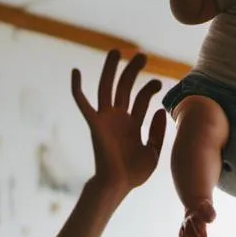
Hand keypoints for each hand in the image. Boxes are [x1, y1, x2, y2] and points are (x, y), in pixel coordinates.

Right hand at [71, 51, 166, 196]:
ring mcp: (106, 119)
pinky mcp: (94, 123)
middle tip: (142, 56)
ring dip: (110, 69)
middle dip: (132, 70)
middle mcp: (119, 118)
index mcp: (133, 124)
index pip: (141, 98)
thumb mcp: (153, 151)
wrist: (118, 185)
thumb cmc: (134, 173)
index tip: (159, 83)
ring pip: (106, 88)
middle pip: (125, 87)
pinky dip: (77, 88)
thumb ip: (158, 132)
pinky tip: (75, 71)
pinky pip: (82, 102)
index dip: (150, 88)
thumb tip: (160, 110)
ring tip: (116, 50)